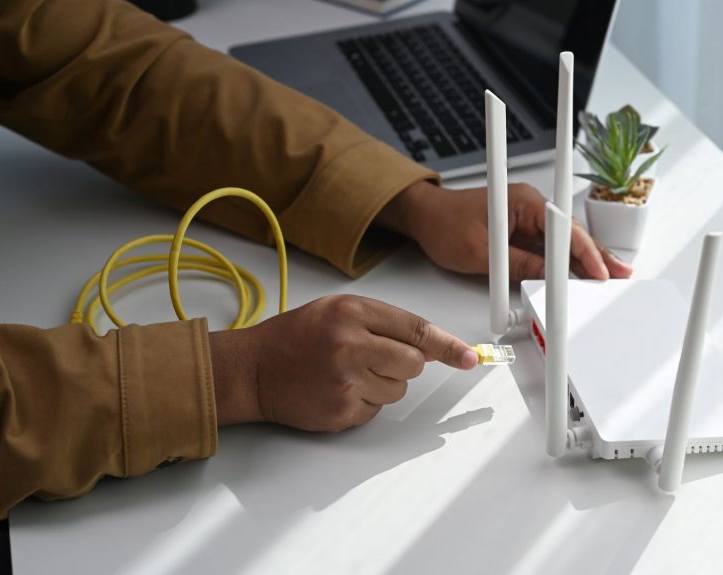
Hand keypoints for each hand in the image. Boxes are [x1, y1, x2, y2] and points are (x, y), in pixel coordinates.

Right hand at [209, 295, 477, 430]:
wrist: (253, 370)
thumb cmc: (296, 337)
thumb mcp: (338, 310)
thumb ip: (383, 322)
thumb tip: (429, 345)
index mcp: (352, 313)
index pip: (416, 330)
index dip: (447, 345)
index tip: (469, 357)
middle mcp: (351, 345)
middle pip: (413, 363)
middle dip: (404, 364)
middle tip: (373, 358)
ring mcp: (346, 381)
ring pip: (398, 390)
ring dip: (382, 384)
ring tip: (348, 373)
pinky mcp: (341, 411)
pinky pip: (376, 410)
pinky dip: (364, 402)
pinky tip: (338, 390)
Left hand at [377, 181, 632, 280]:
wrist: (423, 217)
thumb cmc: (443, 225)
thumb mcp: (482, 254)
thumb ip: (519, 265)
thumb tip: (549, 279)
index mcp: (523, 201)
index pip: (564, 229)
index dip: (585, 253)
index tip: (599, 272)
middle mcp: (530, 205)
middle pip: (570, 234)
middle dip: (596, 255)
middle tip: (621, 274)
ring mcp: (527, 217)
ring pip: (562, 241)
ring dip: (583, 259)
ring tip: (609, 277)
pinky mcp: (521, 228)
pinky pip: (548, 246)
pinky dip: (564, 260)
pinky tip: (580, 273)